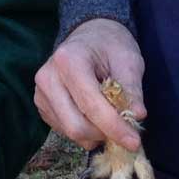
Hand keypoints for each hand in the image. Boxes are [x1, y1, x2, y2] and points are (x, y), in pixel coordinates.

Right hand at [33, 18, 144, 151]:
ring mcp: (41, 93)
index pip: (92, 105)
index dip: (115, 127)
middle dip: (104, 135)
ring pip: (70, 132)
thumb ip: (132, 89)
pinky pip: (65, 130)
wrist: (89, 35)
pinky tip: (96, 116)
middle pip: (76, 126)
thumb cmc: (110, 45)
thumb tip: (137, 116)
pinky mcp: (42, 105)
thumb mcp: (129, 60)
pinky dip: (85, 132)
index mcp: (69, 60)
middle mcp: (48, 78)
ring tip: (112, 120)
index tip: (135, 142)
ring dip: (96, 135)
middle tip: (126, 132)